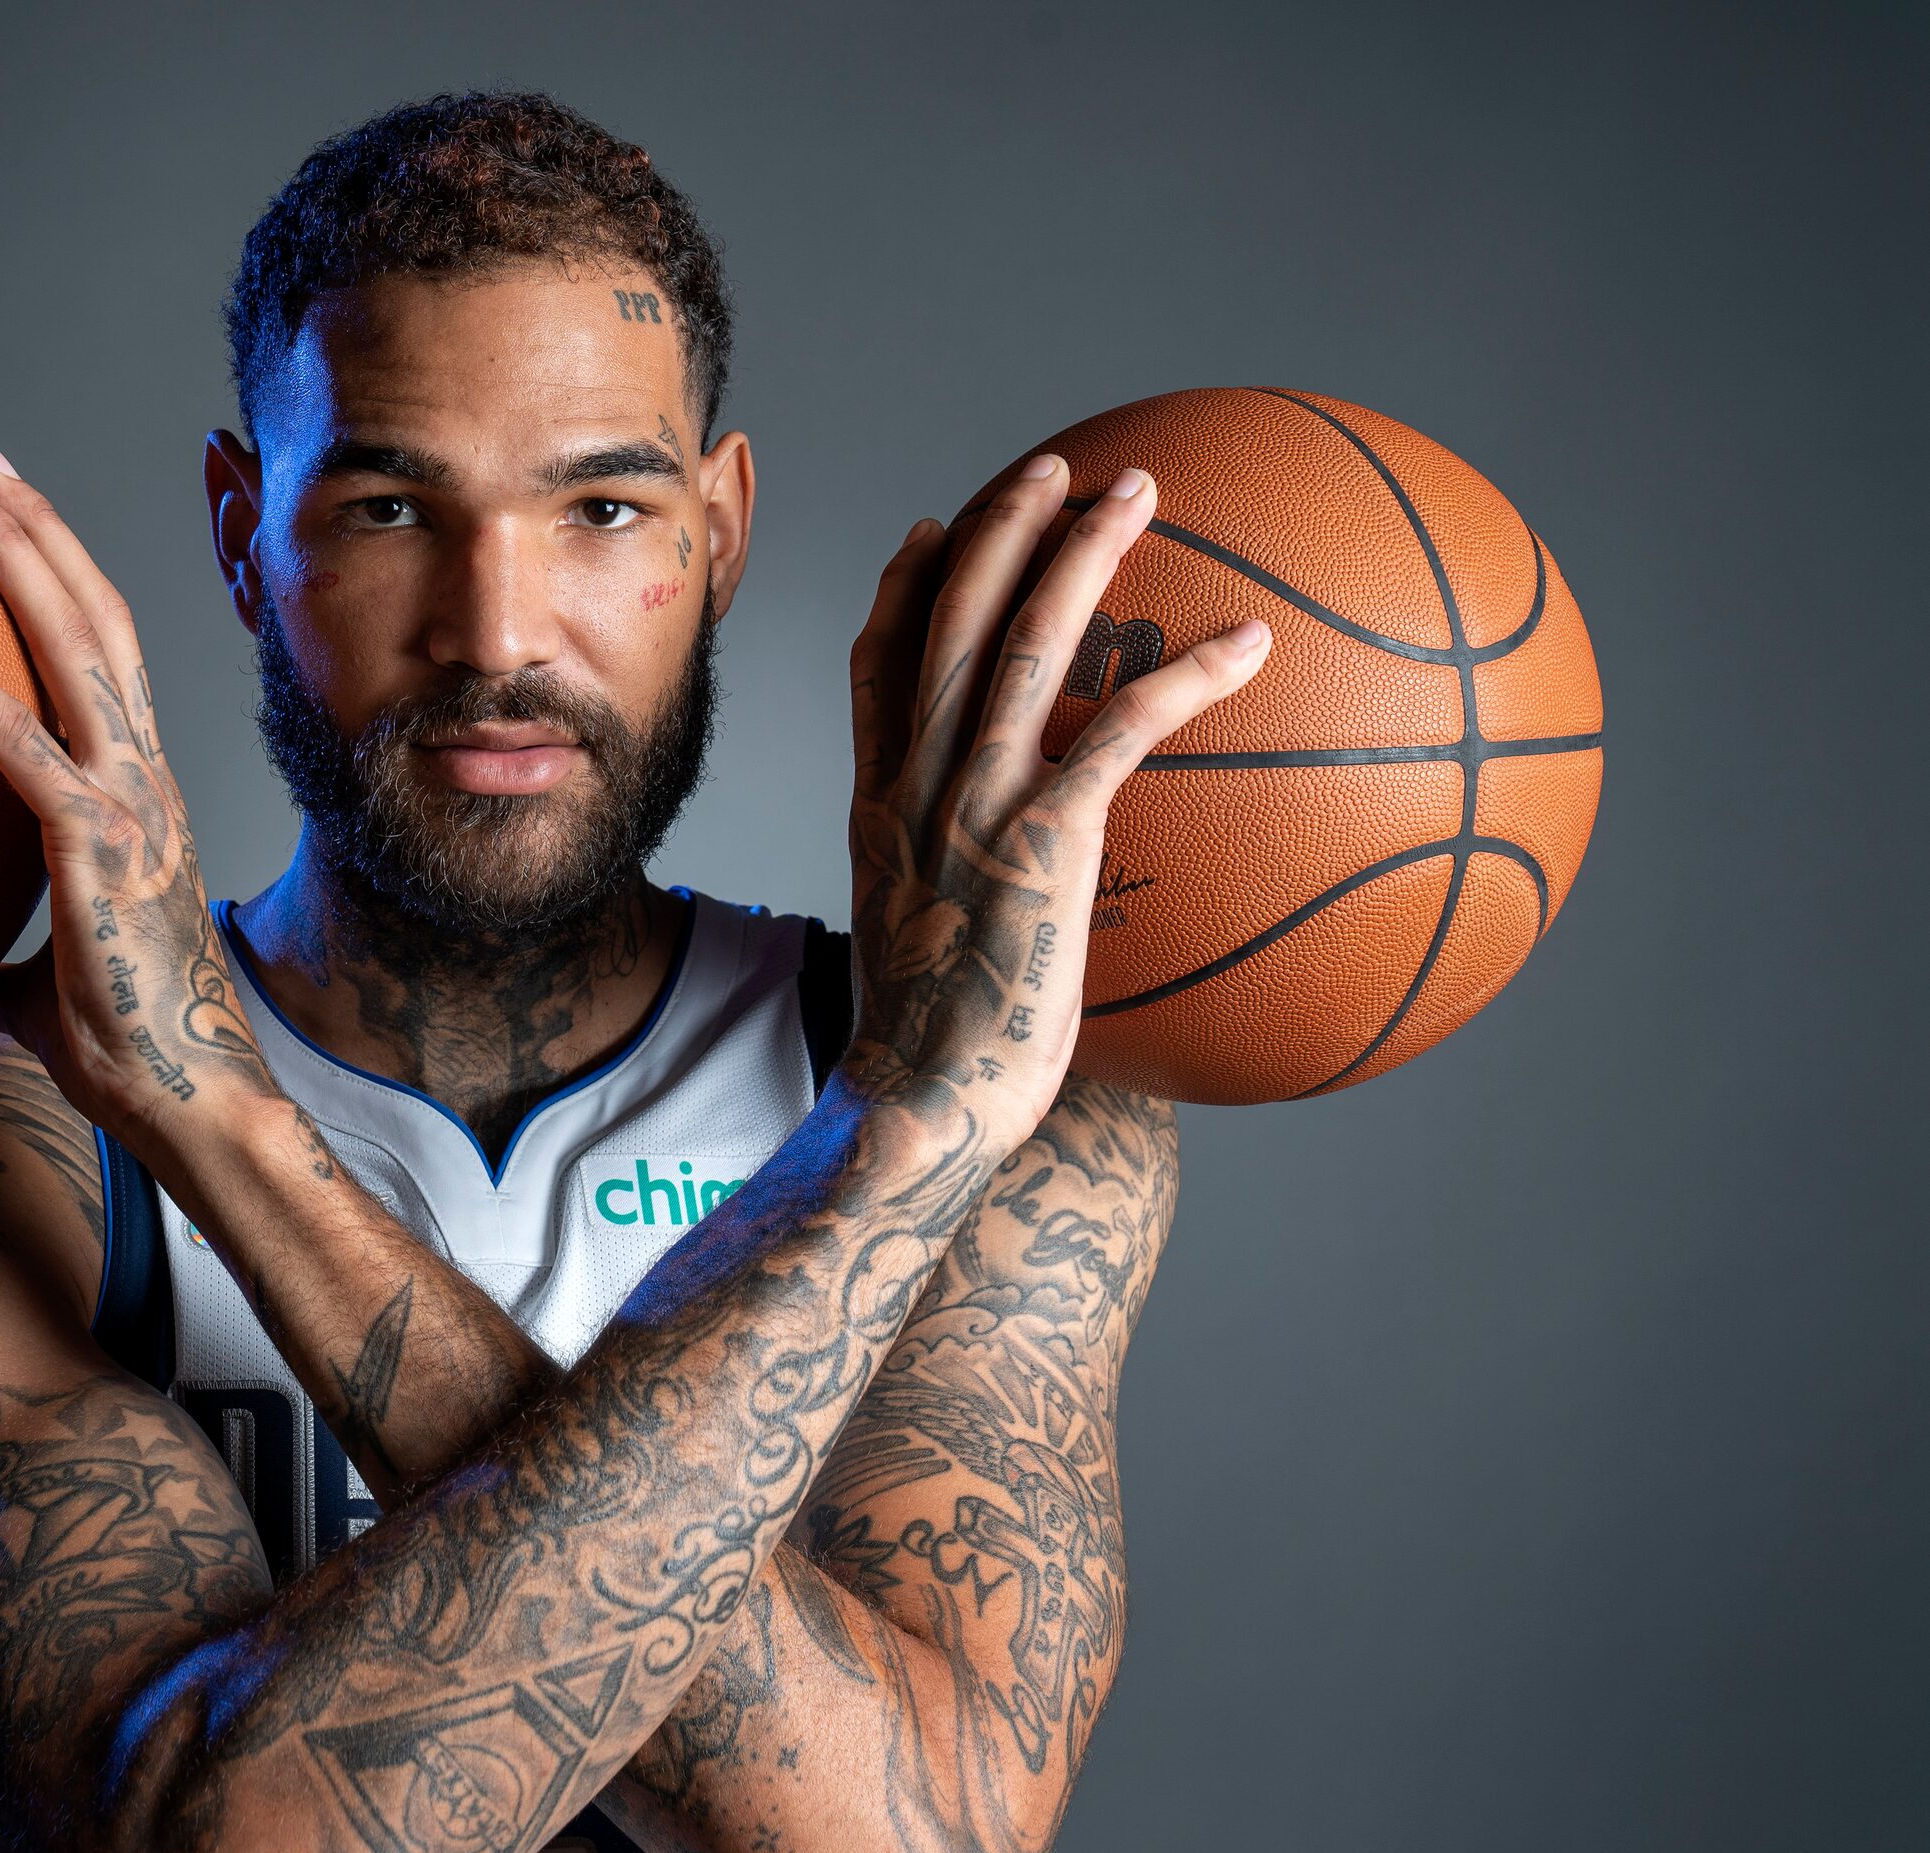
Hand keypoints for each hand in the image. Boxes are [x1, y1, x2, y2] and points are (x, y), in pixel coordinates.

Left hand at [0, 449, 278, 1156]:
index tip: (7, 516)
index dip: (61, 578)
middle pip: (97, 618)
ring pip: (75, 645)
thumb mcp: (32, 988)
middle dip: (33, 531)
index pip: (106, 658)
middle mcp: (144, 776)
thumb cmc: (126, 1052)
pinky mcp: (98, 845)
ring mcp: (130, 802)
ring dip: (10, 555)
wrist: (192, 1099)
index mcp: (140, 793)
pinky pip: (18, 745)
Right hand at [842, 456, 1269, 1151]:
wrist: (922, 1106)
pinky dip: (1189, 674)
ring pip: (1025, 640)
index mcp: (880, 809)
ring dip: (1083, 551)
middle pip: (953, 621)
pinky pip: (1124, 727)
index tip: (932, 529)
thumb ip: (956, 905)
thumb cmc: (936, 1064)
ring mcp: (974, 803)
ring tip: (1138, 491)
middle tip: (1058, 467)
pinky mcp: (1043, 838)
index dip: (905, 590)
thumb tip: (1006, 912)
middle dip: (1002, 527)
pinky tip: (1252, 642)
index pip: (879, 670)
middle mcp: (917, 786)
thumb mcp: (924, 962)